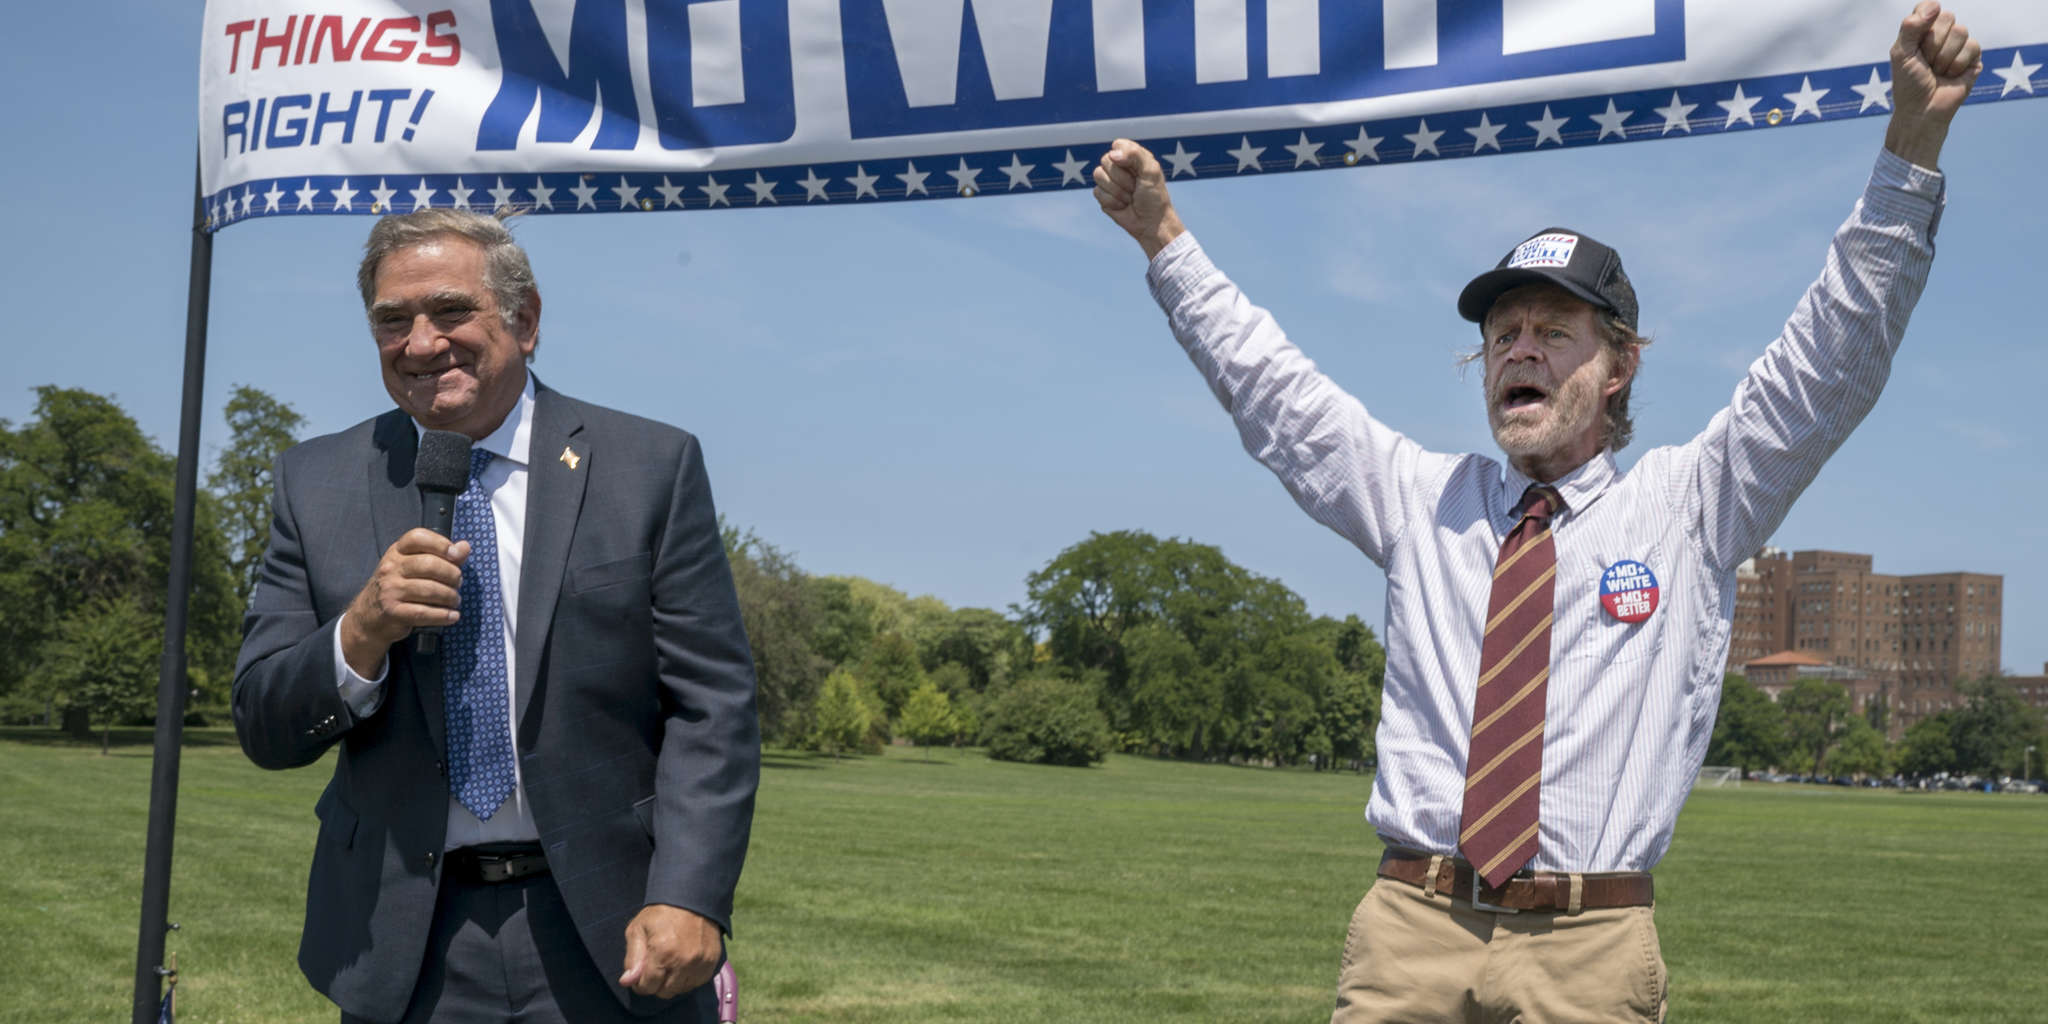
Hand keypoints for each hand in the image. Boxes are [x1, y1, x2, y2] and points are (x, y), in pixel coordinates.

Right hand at [338, 528, 468, 674]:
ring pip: (430, 590)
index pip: (418, 537)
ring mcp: (390, 589)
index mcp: (397, 552)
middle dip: (452, 575)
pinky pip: (424, 612)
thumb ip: (442, 556)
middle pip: (429, 564)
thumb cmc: (398, 587)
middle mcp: (391, 568)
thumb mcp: (414, 566)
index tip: (456, 555)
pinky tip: (452, 616)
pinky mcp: (392, 611)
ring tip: (455, 600)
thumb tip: (464, 547)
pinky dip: (443, 615)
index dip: (441, 544)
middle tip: (458, 583)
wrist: (368, 616)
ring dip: (450, 597)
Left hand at [620, 904, 722, 998]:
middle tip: (656, 965)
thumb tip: (627, 982)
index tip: (642, 971)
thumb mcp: (638, 929)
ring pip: (680, 990)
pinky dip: (688, 977)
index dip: (640, 982)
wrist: (693, 897)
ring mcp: (700, 963)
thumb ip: (632, 958)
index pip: (647, 987)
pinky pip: (696, 983)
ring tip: (670, 962)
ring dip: (672, 982)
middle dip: (656, 983)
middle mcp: (683, 961)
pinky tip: (684, 962)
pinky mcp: (711, 962)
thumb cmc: (661, 913)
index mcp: (662, 952)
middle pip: (664, 992)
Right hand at [1093, 138, 1186, 259]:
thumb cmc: (1154, 196)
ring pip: (1098, 175)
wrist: (1151, 223)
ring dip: (1118, 191)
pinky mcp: (1102, 195)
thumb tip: (1112, 155)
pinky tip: (1123, 205)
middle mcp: (1119, 166)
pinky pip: (1097, 192)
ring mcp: (1109, 181)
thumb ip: (1135, 155)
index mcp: (1132, 157)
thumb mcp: (1152, 171)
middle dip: (1122, 178)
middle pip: (1105, 160)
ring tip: (1130, 197)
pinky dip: (1112, 201)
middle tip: (1135, 187)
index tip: (1136, 169)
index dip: (1123, 156)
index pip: (1117, 145)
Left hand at [1884, 2, 1982, 167]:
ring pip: (1961, 31)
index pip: (1928, 7)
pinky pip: (1973, 46)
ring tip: (1937, 71)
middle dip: (1932, 44)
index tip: (1917, 38)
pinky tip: (1951, 75)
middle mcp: (1941, 34)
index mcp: (1921, 31)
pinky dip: (1958, 64)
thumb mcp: (1901, 54)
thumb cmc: (1908, 84)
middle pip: (1947, 17)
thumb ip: (1911, 27)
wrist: (1922, 110)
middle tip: (1925, 62)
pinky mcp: (1974, 57)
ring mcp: (1958, 45)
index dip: (1925, 17)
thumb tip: (1935, 5)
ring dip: (1944, 57)